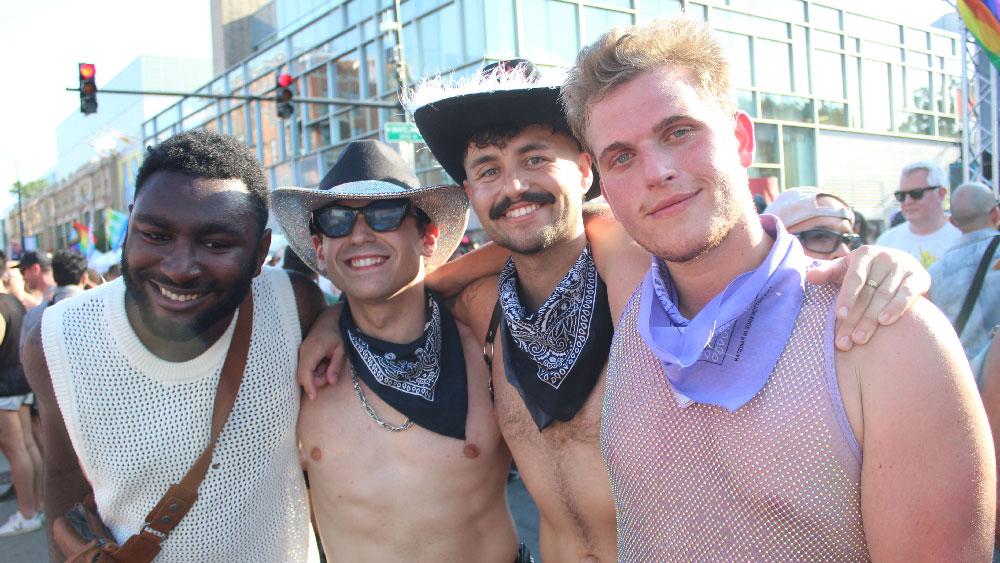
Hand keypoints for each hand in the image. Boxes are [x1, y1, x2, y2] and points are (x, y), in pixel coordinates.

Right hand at [297, 306, 346, 398]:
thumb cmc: (339, 332)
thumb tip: (330, 382)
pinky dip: (316, 368)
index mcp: (313, 350)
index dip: (309, 387)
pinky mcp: (303, 351)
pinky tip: (326, 361)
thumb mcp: (342, 349)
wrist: (332, 317)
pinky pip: (307, 366)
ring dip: (318, 374)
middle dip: (317, 381)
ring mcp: (301, 350)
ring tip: (330, 363)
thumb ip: (336, 366)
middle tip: (332, 372)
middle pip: (304, 375)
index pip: (305, 373)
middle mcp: (303, 350)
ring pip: (305, 372)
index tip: (314, 397)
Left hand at [806, 245, 928, 350]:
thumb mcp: (846, 268)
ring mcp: (904, 266)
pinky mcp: (919, 277)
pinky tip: (885, 322)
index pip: (854, 278)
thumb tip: (809, 276)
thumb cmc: (866, 271)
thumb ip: (828, 272)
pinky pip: (907, 294)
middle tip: (845, 341)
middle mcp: (885, 257)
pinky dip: (897, 308)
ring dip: (872, 319)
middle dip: (855, 318)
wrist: (902, 266)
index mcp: (864, 254)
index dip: (847, 297)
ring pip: (885, 296)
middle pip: (868, 292)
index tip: (839, 316)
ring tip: (859, 339)